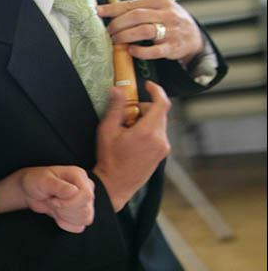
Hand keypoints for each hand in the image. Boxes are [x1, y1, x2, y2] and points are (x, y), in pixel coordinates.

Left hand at [20, 166, 94, 233]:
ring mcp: (84, 201)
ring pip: (85, 219)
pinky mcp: (80, 213)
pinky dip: (67, 225)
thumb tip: (74, 192)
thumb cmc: (36, 181)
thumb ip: (58, 186)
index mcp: (79, 176)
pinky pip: (80, 227)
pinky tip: (58, 216)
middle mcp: (85, 187)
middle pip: (85, 210)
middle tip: (52, 201)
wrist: (30, 191)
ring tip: (54, 206)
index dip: (69, 203)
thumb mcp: (43, 181)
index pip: (86, 195)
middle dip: (64, 210)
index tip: (54, 199)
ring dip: (65, 217)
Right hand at [93, 81, 170, 211]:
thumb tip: (118, 89)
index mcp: (148, 132)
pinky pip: (159, 134)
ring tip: (128, 130)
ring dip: (146, 119)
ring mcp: (163, 149)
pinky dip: (148, 130)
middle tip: (127, 114)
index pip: (162, 103)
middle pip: (159, 112)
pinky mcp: (162, 155)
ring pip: (159, 123)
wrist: (115, 185)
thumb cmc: (110, 159)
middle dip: (144, 107)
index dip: (156, 90)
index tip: (148, 85)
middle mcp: (160, 140)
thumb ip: (116, 107)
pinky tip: (134, 140)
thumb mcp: (107, 130)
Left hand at [97, 0, 203, 64]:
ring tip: (115, 41)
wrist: (195, 36)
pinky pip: (154, 50)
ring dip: (125, 36)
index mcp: (161, 1)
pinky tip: (131, 50)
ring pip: (143, 31)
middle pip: (136, 16)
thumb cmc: (171, 21)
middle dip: (117, 24)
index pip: (132, 3)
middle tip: (107, 32)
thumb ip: (142, 8)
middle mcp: (167, 14)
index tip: (98, 11)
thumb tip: (113, 11)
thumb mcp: (161, 8)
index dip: (113, 8)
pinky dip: (140, 51)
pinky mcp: (172, 47)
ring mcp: (171, 30)